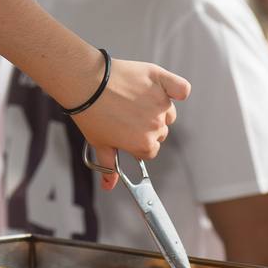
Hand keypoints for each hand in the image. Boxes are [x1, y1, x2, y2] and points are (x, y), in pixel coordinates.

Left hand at [72, 59, 189, 190]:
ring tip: (134, 99)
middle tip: (126, 114)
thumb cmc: (90, 114)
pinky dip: (176, 90)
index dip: (137, 143)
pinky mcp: (162, 81)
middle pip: (160, 132)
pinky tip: (164, 90)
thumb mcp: (99, 144)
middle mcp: (156, 126)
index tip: (127, 133)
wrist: (85, 83)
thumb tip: (109, 185)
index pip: (150, 150)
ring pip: (168, 112)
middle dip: (146, 126)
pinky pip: (181, 89)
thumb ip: (109, 166)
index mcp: (144, 144)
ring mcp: (161, 103)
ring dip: (157, 109)